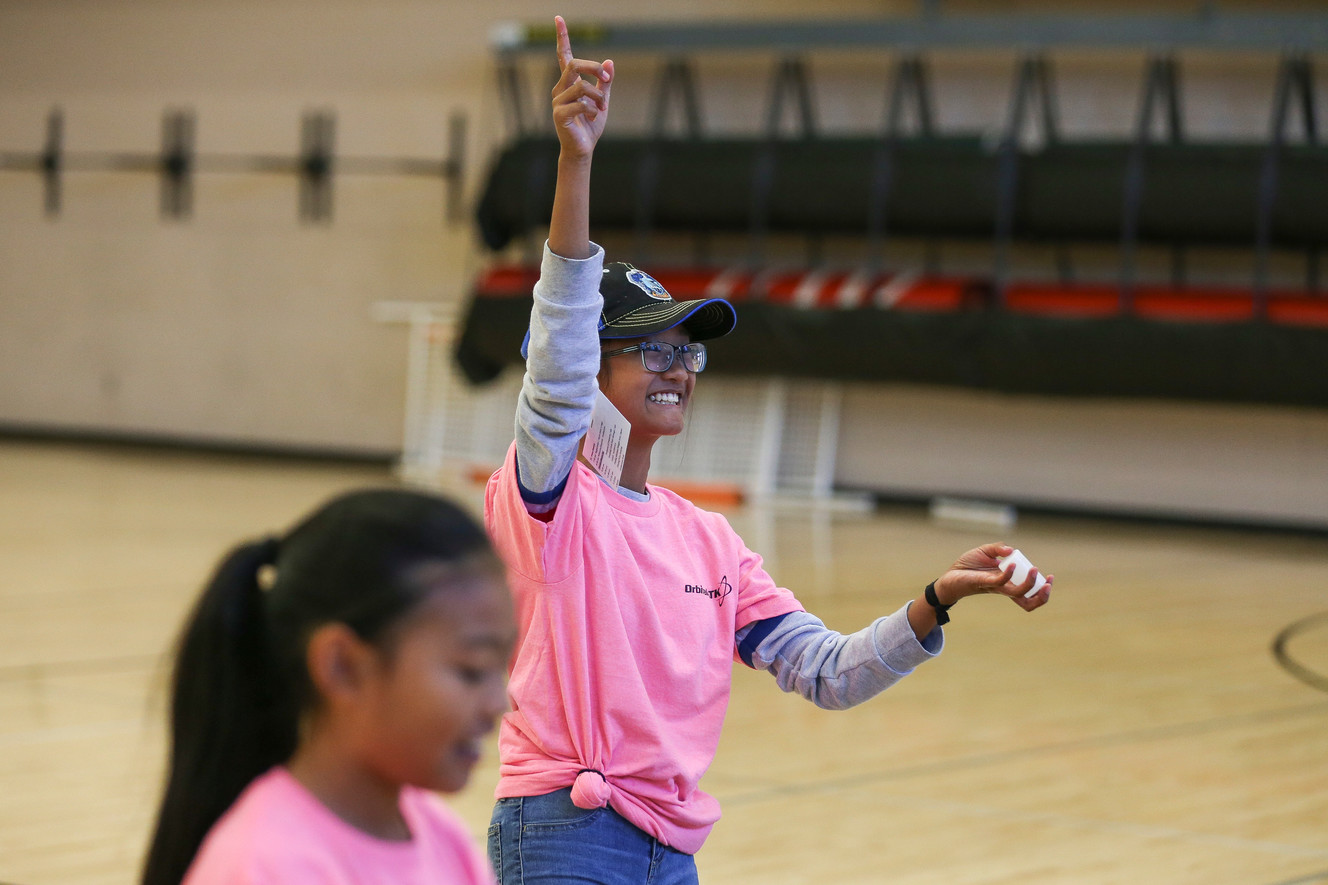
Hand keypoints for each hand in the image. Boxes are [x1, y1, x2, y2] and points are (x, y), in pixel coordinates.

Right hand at [551, 15, 612, 159]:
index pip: (563, 56)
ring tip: (602, 108)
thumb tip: (609, 62)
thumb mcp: (602, 100)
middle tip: (606, 79)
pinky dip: (592, 108)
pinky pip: (580, 103)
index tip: (559, 19)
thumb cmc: (590, 125)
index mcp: (568, 83)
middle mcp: (560, 88)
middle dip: (594, 69)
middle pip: (574, 65)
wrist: (583, 148)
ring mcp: (557, 101)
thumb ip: (605, 82)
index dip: (562, 37)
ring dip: (598, 95)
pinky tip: (592, 116)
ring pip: (581, 85)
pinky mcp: (559, 114)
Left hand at [934, 543, 1052, 612]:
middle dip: (1042, 595)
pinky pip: (1001, 581)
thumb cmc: (967, 566)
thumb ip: (998, 549)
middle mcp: (1004, 588)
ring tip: (1035, 570)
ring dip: (1030, 584)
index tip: (1050, 578)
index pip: (1029, 593)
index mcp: (1008, 583)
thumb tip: (1011, 550)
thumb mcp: (984, 552)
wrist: (949, 576)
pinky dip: (1009, 573)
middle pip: (1029, 601)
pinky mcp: (984, 583)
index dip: (1043, 590)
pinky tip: (1012, 563)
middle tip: (1048, 583)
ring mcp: (995, 587)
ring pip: (1018, 593)